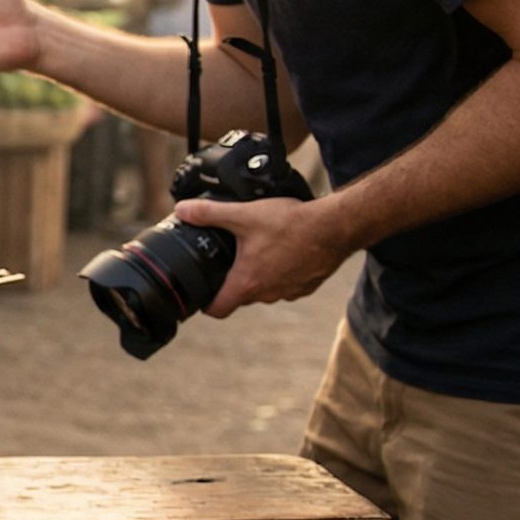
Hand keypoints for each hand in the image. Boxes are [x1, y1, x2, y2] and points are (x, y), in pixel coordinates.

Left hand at [174, 196, 352, 316]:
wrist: (337, 227)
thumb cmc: (292, 224)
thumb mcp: (244, 215)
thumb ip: (210, 213)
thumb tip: (182, 209)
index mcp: (247, 283)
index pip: (217, 310)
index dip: (205, 304)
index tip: (200, 294)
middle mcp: (268, 294)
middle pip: (240, 297)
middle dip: (230, 283)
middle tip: (225, 261)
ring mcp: (290, 292)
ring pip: (264, 291)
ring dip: (258, 276)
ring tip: (254, 252)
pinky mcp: (307, 286)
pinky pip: (286, 285)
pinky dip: (280, 273)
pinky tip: (281, 251)